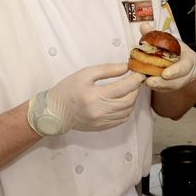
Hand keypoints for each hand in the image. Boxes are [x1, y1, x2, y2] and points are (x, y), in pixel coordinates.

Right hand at [28, 63, 144, 134]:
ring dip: (132, 99)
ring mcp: (102, 121)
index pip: (123, 88)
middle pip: (128, 100)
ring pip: (127, 110)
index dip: (135, 80)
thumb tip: (126, 67)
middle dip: (135, 89)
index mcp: (94, 95)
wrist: (55, 111)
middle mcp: (100, 111)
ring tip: (129, 89)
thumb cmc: (68, 89)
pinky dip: (126, 109)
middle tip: (136, 80)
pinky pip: (122, 119)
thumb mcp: (85, 74)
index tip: (140, 73)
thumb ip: (107, 70)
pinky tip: (123, 101)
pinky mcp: (102, 127)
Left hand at [139, 22, 195, 91]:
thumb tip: (144, 26)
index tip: (165, 74)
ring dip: (158, 86)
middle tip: (150, 81)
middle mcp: (188, 72)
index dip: (176, 70)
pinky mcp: (174, 86)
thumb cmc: (174, 49)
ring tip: (146, 82)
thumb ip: (155, 34)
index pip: (186, 66)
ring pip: (172, 87)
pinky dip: (157, 88)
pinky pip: (166, 90)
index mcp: (190, 59)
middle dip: (164, 83)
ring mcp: (182, 80)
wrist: (179, 58)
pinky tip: (147, 84)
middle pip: (178, 80)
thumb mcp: (168, 40)